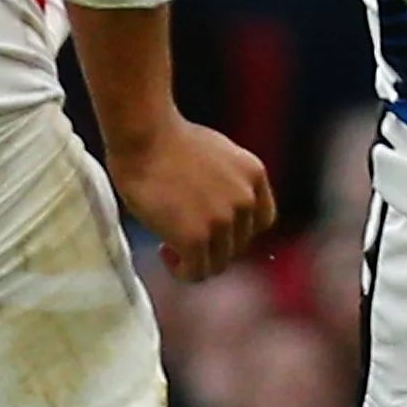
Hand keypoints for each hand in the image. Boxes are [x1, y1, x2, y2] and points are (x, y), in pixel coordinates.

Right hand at [108, 117, 278, 281]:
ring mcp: (223, 220)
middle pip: (238, 245)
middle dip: (211, 245)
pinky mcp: (196, 238)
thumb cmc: (167, 138)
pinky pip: (196, 272)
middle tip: (181, 235)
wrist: (145, 134)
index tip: (211, 228)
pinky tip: (165, 252)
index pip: (261, 222)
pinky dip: (182, 270)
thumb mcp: (217, 153)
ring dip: (195, 259)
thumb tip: (218, 208)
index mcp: (254, 175)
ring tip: (170, 244)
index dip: (235, 231)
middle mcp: (246, 199)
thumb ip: (228, 182)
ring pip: (218, 264)